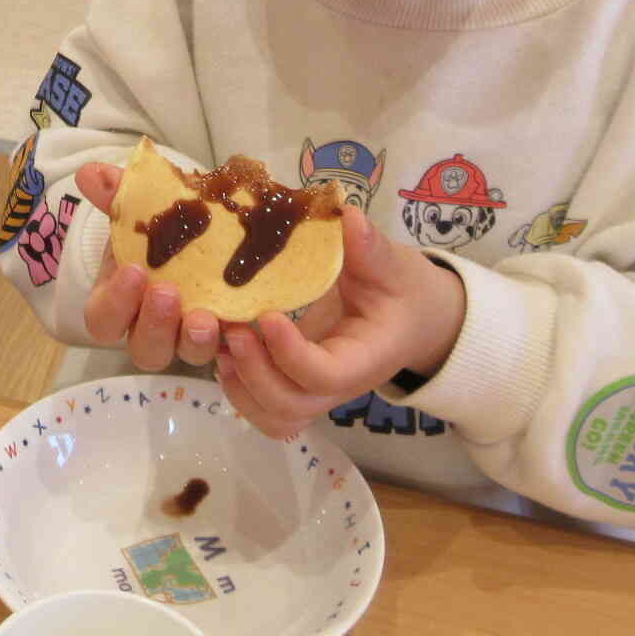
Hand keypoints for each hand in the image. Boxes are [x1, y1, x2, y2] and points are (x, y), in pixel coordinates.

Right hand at [74, 161, 224, 370]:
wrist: (211, 226)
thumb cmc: (163, 225)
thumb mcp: (141, 206)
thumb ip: (117, 194)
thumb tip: (90, 173)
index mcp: (120, 301)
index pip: (104, 319)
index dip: (115, 302)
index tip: (132, 270)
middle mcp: (152, 327)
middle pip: (145, 350)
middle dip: (155, 326)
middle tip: (167, 293)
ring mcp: (190, 335)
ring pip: (188, 355)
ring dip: (195, 340)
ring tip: (207, 317)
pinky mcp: (229, 333)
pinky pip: (233, 347)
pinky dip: (238, 336)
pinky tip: (245, 319)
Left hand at [215, 207, 466, 440]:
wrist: (412, 317)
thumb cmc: (401, 290)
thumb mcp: (393, 265)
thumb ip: (371, 248)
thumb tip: (348, 219)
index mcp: (366, 358)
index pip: (326, 376)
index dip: (291, 353)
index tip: (266, 315)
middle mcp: (339, 385)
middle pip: (293, 406)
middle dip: (256, 373)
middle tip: (231, 330)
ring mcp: (316, 391)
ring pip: (275, 416)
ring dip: (241, 387)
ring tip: (222, 345)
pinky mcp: (296, 383)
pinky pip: (266, 408)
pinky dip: (239, 391)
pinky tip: (224, 353)